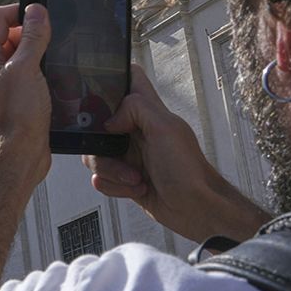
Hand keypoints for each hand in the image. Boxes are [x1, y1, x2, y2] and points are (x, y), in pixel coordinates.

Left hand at [0, 3, 53, 176]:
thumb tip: (36, 12)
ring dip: (40, 56)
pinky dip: (43, 73)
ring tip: (50, 66)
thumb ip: (32, 37)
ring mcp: (2, 84)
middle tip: (49, 44)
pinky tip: (52, 81)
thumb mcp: (26, 69)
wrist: (18, 156)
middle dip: (33, 36)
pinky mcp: (16, 97)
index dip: (20, 12)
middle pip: (12, 36)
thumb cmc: (14, 121)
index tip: (41, 15)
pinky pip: (30, 74)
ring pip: (24, 56)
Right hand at [83, 64, 271, 240]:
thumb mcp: (165, 129)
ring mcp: (129, 155)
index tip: (101, 96)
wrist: (194, 210)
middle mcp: (137, 131)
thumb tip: (110, 118)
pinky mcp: (123, 178)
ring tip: (134, 177)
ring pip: (96, 155)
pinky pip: (101, 178)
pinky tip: (134, 188)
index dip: (113, 80)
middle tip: (118, 151)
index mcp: (149, 112)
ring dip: (111, 170)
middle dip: (101, 143)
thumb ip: (137, 109)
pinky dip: (114, 186)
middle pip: (99, 124)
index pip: (130, 81)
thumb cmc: (189, 171)